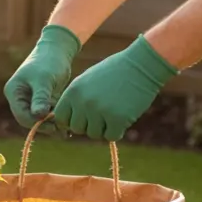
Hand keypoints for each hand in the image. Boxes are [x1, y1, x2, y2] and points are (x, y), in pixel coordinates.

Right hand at [4, 25, 81, 127]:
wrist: (58, 50)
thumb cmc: (48, 61)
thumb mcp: (44, 79)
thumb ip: (40, 98)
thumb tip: (38, 116)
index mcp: (14, 92)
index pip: (21, 115)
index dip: (36, 123)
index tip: (53, 125)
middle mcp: (19, 98)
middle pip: (29, 119)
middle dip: (44, 125)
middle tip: (62, 130)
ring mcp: (30, 99)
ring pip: (39, 118)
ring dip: (52, 124)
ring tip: (67, 129)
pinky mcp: (42, 100)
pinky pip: (47, 113)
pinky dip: (56, 118)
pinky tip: (68, 123)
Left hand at [53, 35, 176, 140]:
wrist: (141, 64)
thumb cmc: (114, 72)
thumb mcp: (86, 81)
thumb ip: (75, 100)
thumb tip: (66, 123)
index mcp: (73, 92)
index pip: (60, 117)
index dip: (71, 120)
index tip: (83, 116)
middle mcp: (83, 103)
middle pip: (77, 129)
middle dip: (88, 124)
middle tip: (102, 114)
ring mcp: (100, 111)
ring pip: (94, 134)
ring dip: (104, 128)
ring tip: (113, 112)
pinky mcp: (118, 119)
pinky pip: (111, 136)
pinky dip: (117, 131)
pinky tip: (122, 118)